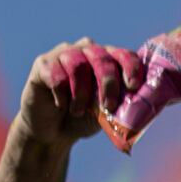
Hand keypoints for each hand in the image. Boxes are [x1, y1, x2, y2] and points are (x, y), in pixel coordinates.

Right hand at [16, 40, 143, 148]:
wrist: (53, 131)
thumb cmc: (85, 118)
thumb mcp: (107, 112)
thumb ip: (121, 103)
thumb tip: (138, 103)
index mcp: (108, 58)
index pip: (123, 54)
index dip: (131, 68)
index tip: (133, 86)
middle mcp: (86, 50)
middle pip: (102, 57)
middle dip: (108, 84)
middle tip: (108, 106)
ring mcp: (63, 53)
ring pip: (78, 65)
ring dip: (81, 93)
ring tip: (78, 111)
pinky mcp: (42, 64)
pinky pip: (56, 75)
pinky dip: (61, 94)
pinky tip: (61, 105)